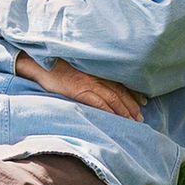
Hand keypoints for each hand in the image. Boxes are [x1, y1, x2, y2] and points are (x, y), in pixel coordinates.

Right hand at [17, 54, 145, 121]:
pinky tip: (116, 118)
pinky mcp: (79, 89)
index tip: (144, 102)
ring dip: (125, 110)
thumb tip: (98, 87)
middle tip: (141, 117)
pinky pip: (99, 102)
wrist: (40, 63)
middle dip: (133, 105)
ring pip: (113, 98)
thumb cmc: (57, 66)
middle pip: (120, 91)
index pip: (120, 83)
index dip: (133, 93)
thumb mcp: (78, 69)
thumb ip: (90, 76)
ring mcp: (89, 82)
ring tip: (133, 122)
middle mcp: (96, 75)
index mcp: (97, 70)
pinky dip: (110, 111)